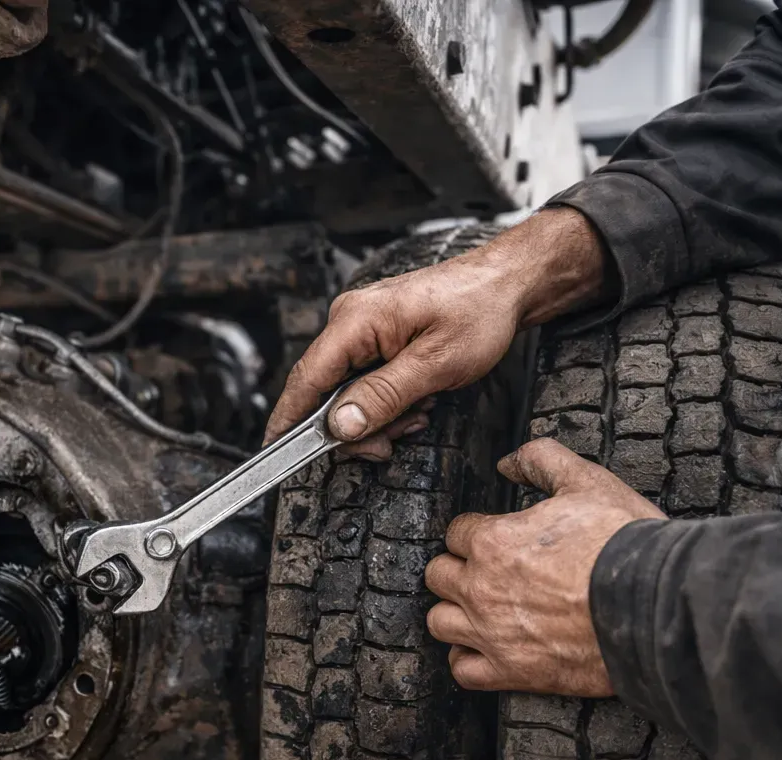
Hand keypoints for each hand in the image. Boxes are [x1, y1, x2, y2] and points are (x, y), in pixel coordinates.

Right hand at [264, 207, 610, 458]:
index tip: (275, 454)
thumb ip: (383, 397)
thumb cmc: (479, 312)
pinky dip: (387, 399)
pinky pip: (364, 380)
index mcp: (356, 321)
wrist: (505, 284)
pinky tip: (417, 398)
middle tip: (392, 443)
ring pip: (347, 392)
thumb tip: (339, 426)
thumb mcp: (436, 365)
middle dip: (358, 426)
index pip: (306, 378)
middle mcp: (349, 321)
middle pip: (325, 393)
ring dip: (380, 415)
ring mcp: (360, 328)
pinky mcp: (375, 337)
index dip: (289, 420)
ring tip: (420, 409)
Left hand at [423, 438, 665, 697]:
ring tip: (484, 611)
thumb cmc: (624, 544)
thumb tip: (507, 463)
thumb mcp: (586, 482)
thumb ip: (540, 460)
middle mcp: (481, 588)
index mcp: (492, 541)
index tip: (499, 541)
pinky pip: (463, 671)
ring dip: (457, 614)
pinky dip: (470, 660)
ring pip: (440, 622)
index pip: (457, 532)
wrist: (656, 605)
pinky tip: (489, 649)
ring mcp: (491, 633)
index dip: (479, 533)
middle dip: (460, 571)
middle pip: (439, 576)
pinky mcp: (510, 672)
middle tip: (490, 574)